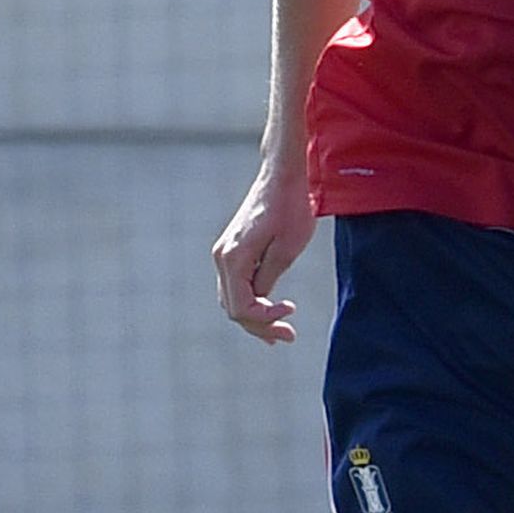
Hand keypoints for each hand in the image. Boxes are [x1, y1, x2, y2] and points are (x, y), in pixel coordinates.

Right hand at [211, 164, 316, 342]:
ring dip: (255, 317)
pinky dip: (251, 301)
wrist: (282, 176)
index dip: (265, 319)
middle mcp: (222, 258)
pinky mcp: (232, 250)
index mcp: (233, 259)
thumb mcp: (287, 248)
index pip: (240, 308)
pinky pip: (236, 286)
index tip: (291, 310)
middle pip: (233, 308)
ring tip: (281, 332)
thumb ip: (268, 278)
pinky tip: (269, 311)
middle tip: (290, 336)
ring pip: (232, 299)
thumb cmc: (290, 208)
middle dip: (261, 325)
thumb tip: (259, 301)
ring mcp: (224, 254)